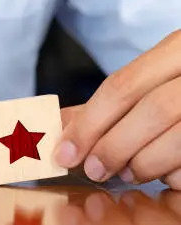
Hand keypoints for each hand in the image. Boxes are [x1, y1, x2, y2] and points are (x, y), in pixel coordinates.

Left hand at [54, 30, 180, 188]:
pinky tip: (166, 175)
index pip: (123, 86)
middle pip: (153, 111)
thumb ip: (106, 103)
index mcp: (179, 48)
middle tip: (94, 170)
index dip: (88, 124)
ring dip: (145, 164)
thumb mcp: (149, 81)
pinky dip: (175, 176)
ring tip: (129, 172)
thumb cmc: (178, 87)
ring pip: (179, 139)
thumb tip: (56, 127)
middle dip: (114, 146)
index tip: (63, 153)